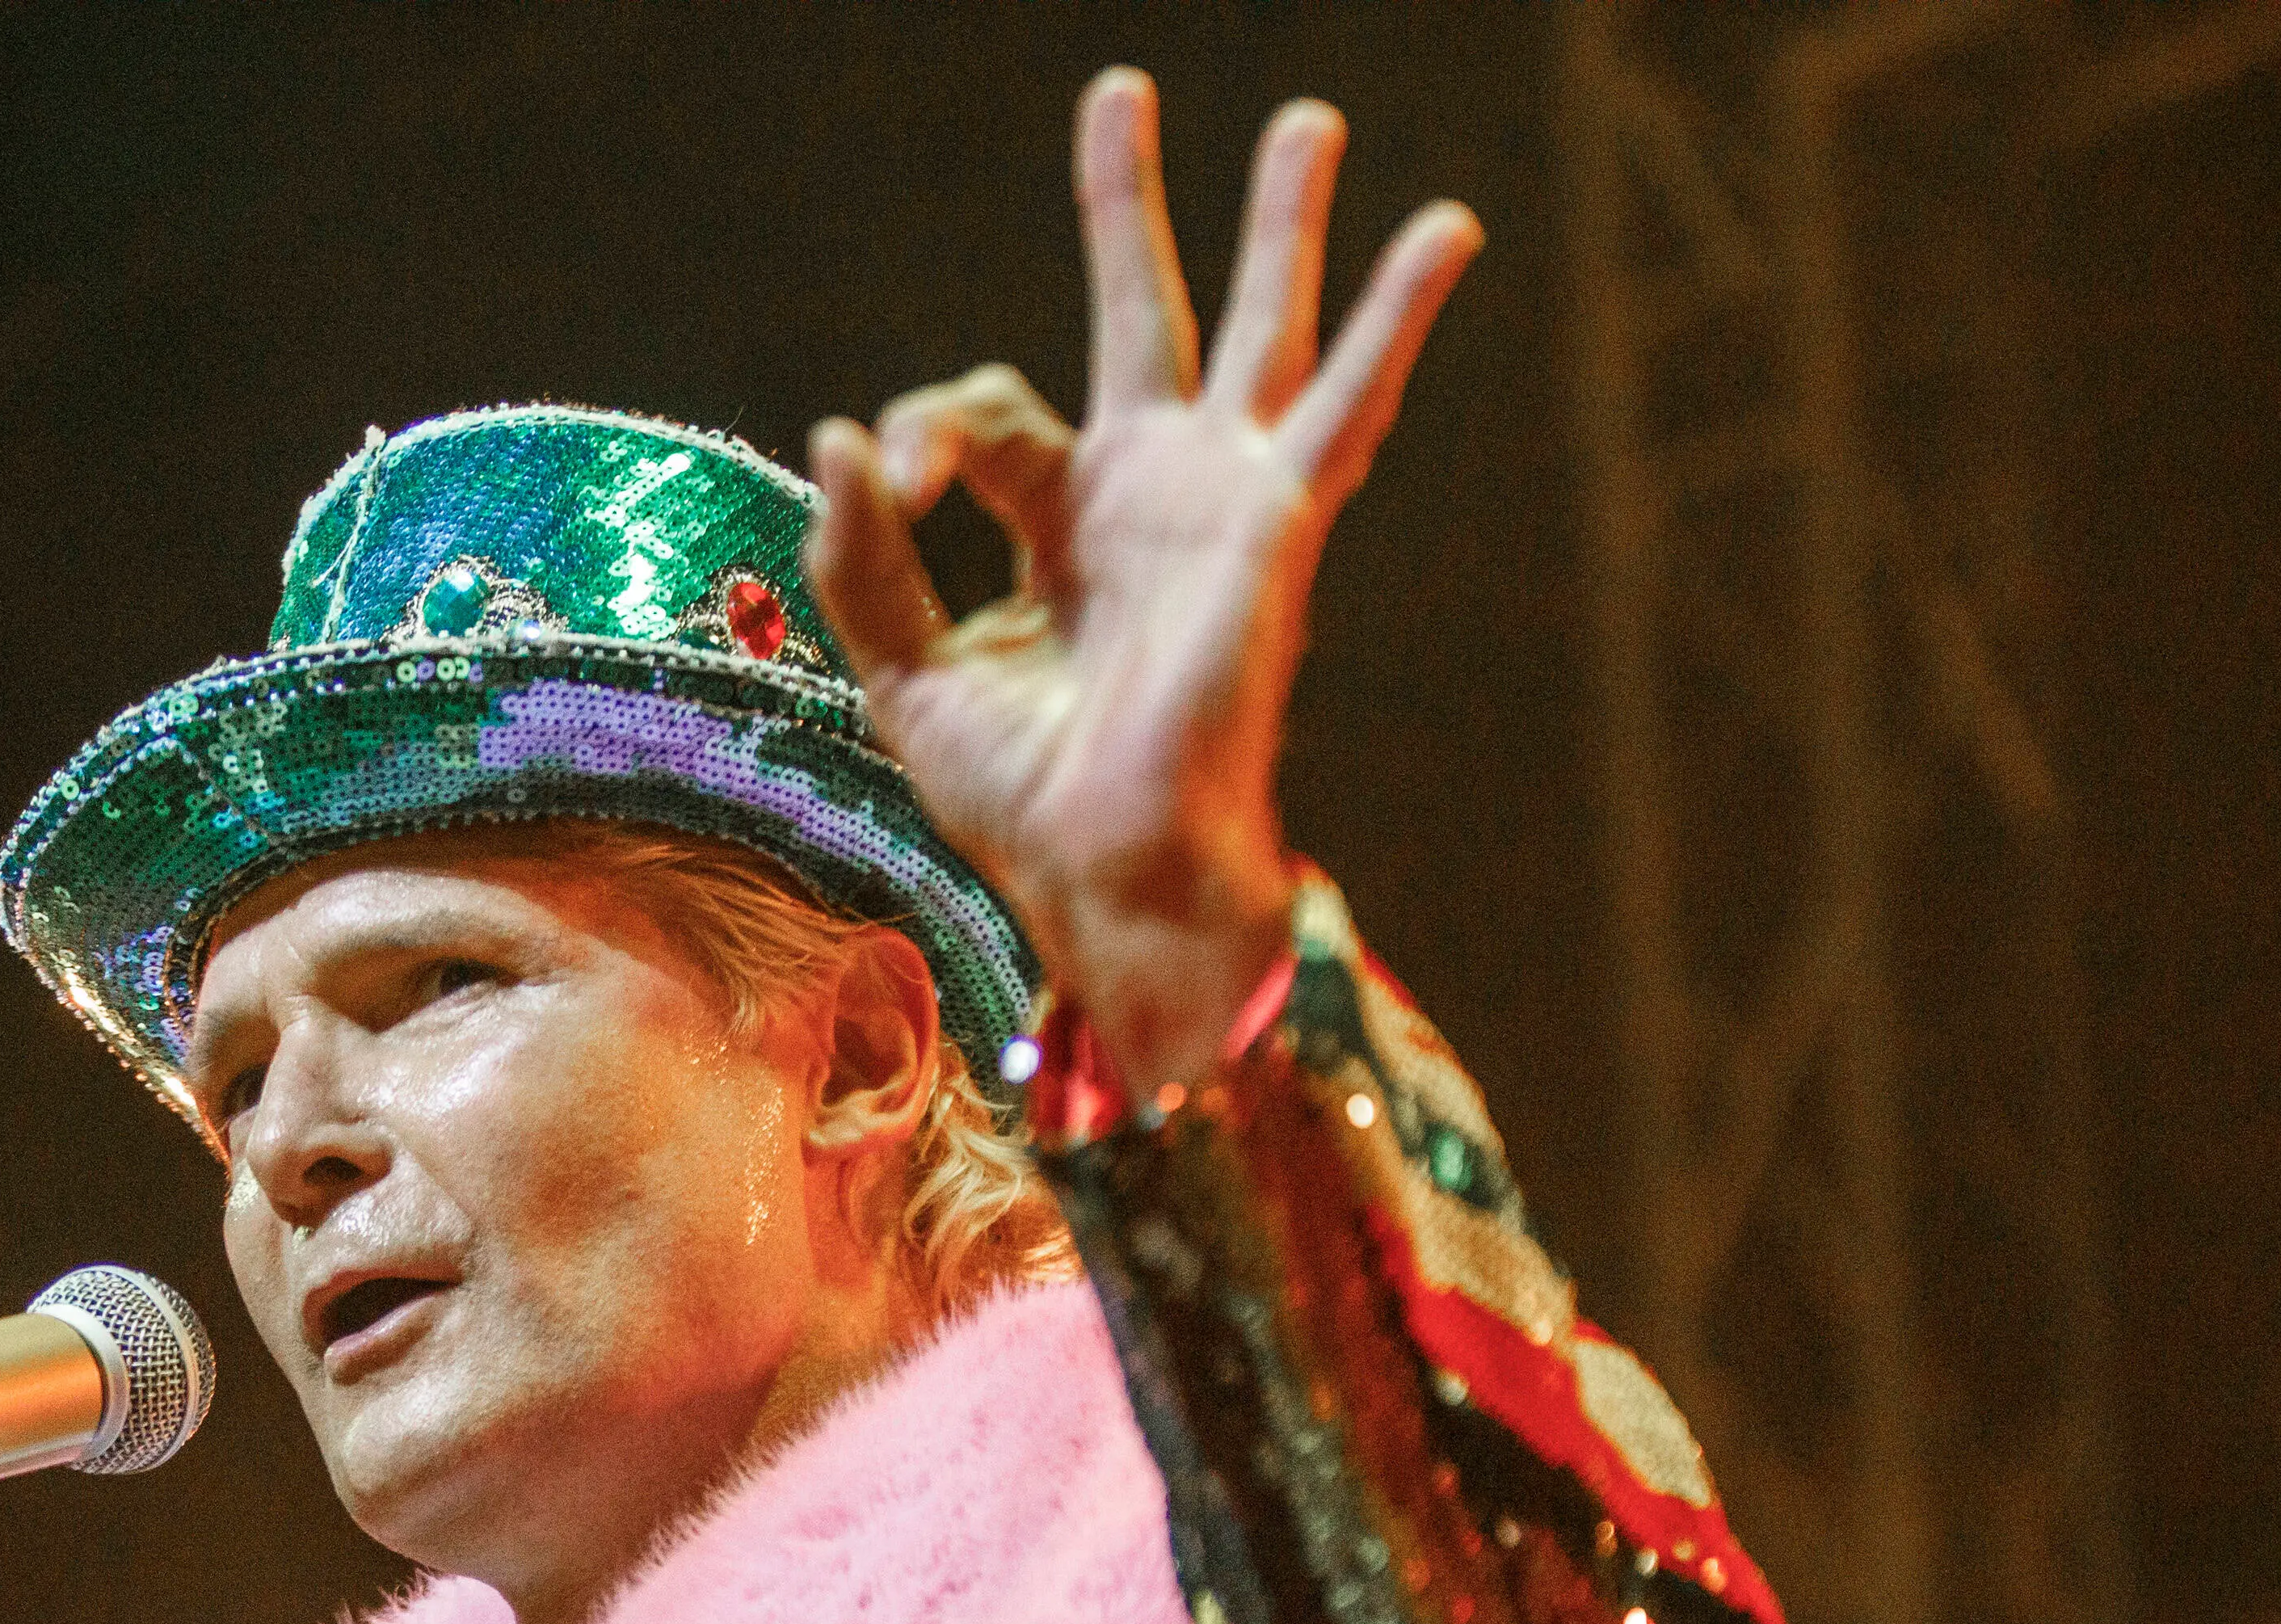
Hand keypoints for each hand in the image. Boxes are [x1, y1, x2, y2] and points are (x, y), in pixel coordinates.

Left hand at [807, 72, 1478, 1088]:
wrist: (1106, 874)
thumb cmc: (1023, 802)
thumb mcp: (907, 673)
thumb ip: (864, 560)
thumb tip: (837, 436)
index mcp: (1062, 528)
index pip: (984, 419)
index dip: (925, 435)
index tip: (894, 479)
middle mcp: (1146, 497)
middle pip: (1139, 318)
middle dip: (1128, 210)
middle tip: (1119, 93)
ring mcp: (1218, 502)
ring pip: (1256, 333)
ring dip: (1280, 225)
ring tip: (1305, 122)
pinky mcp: (1272, 523)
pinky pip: (1345, 404)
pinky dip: (1394, 319)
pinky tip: (1443, 233)